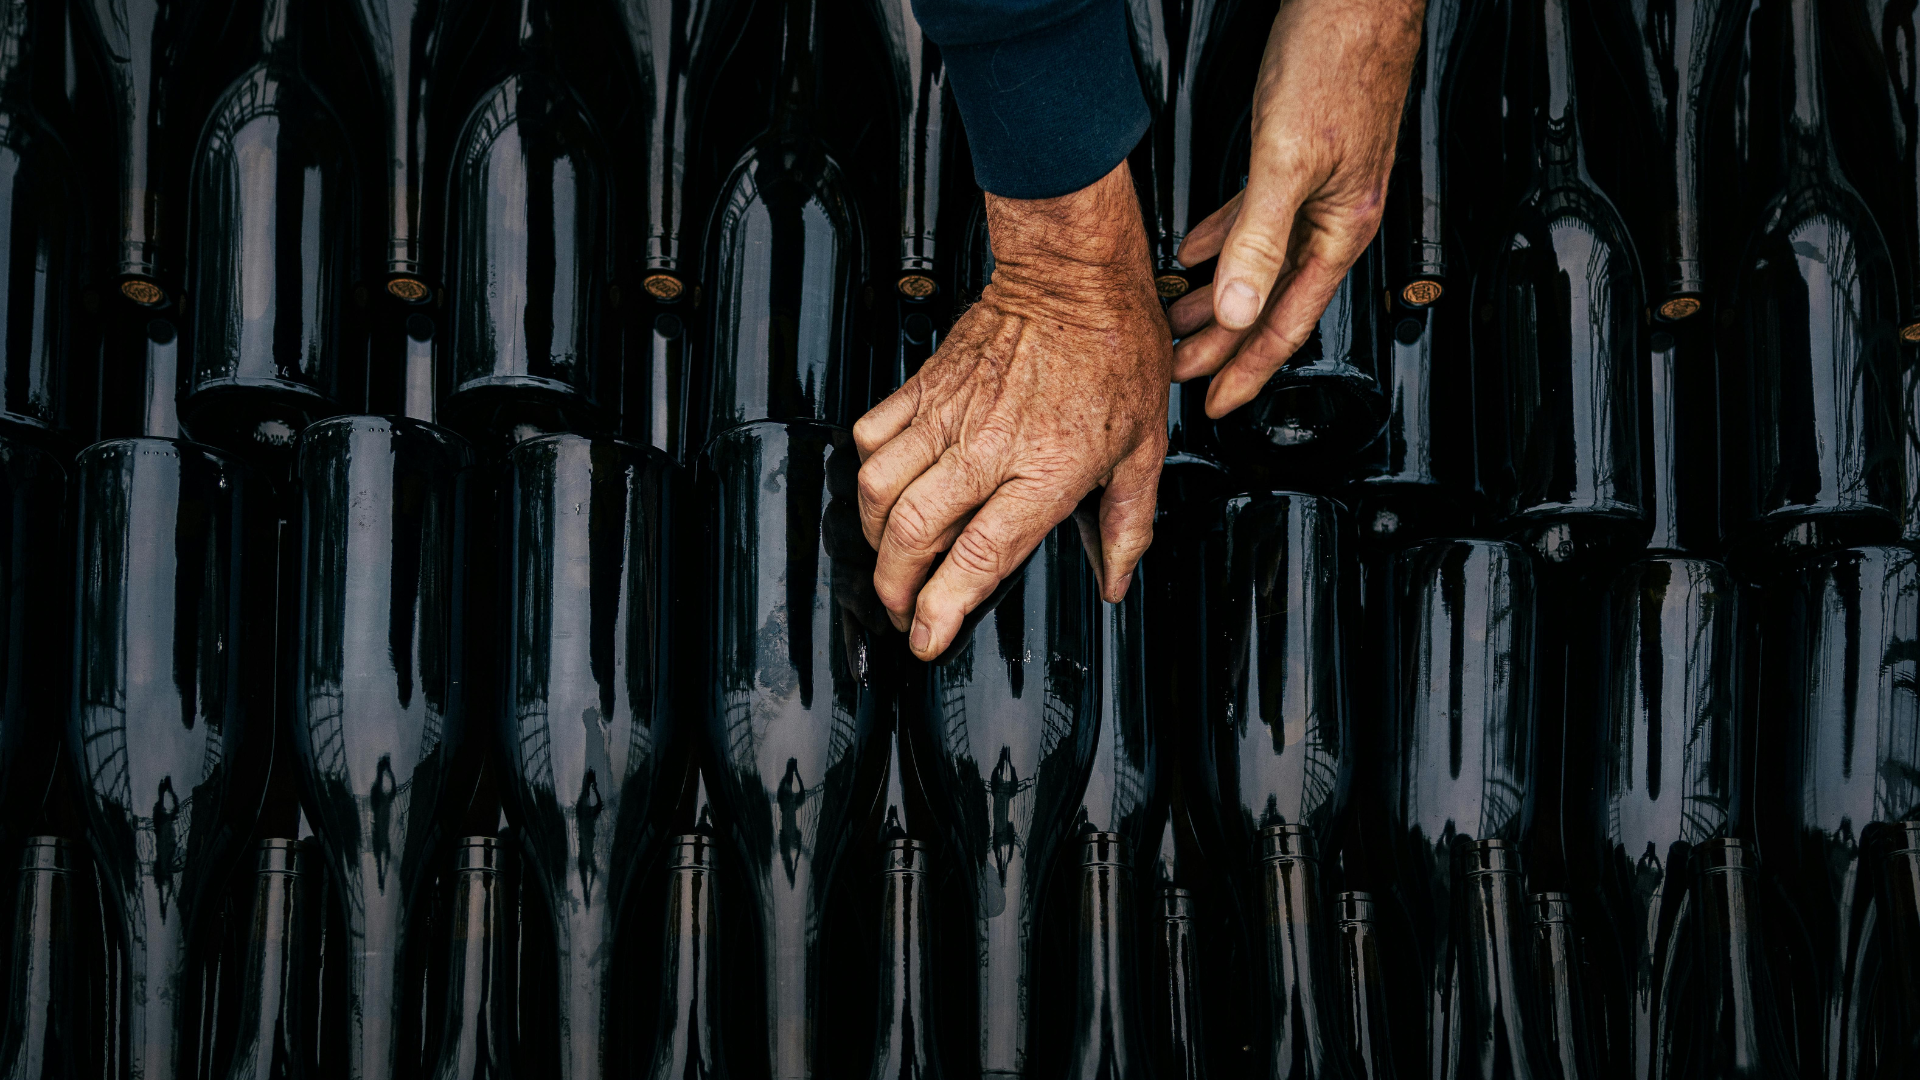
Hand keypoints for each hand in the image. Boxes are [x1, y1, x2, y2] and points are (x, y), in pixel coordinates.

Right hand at [853, 161, 1169, 660]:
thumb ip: (1128, 522)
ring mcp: (948, 414)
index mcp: (1045, 468)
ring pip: (878, 488)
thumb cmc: (1115, 346)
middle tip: (901, 608)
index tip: (927, 638)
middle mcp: (987, 446)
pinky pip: (872, 435)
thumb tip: (1114, 577)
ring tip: (891, 555)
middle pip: (911, 533)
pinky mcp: (924, 385)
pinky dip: (868, 469)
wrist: (1075, 272)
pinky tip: (886, 485)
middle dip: (893, 586)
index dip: (942, 608)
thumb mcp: (1145, 446)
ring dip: (875, 535)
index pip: (979, 556)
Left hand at [1169, 0, 1422, 416]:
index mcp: (1338, 229)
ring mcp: (1317, 188)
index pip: (1285, 323)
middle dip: (1221, 343)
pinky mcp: (1298, 157)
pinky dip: (1221, 241)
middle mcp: (1332, 216)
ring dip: (1214, 296)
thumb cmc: (1336, 62)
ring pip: (1258, 264)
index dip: (1248, 369)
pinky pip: (1253, 220)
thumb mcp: (1286, 160)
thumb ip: (1259, 237)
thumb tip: (1236, 307)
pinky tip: (1192, 249)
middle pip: (1268, 302)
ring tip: (1174, 324)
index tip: (1216, 404)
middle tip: (1177, 373)